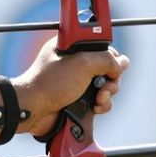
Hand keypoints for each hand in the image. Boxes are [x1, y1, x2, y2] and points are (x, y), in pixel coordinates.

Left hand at [12, 37, 127, 137]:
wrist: (34, 110)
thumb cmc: (50, 84)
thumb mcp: (82, 64)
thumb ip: (106, 60)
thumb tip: (121, 64)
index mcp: (72, 47)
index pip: (102, 46)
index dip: (110, 56)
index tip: (111, 66)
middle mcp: (76, 63)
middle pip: (108, 67)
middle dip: (111, 79)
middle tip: (103, 87)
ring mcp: (78, 82)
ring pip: (106, 85)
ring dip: (107, 94)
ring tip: (98, 100)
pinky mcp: (80, 99)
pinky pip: (100, 100)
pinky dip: (102, 105)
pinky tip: (95, 108)